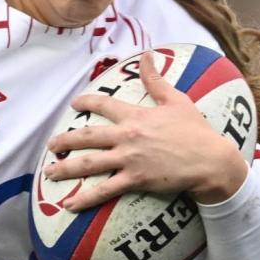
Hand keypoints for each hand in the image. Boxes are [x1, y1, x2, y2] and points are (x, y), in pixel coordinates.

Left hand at [44, 51, 247, 210]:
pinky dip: (85, 198)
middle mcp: (127, 136)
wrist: (210, 160)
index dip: (86, 103)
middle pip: (87, 136)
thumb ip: (155, 79)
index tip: (75, 104)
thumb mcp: (176, 99)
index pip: (104, 105)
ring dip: (66, 168)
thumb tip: (147, 54)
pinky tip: (69, 205)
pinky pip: (105, 190)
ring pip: (89, 163)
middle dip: (65, 140)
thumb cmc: (195, 130)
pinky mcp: (135, 180)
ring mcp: (129, 159)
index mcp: (136, 116)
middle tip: (51, 145)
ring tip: (49, 172)